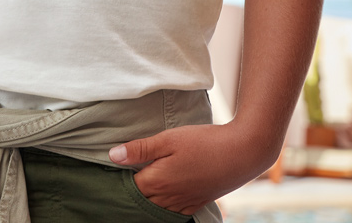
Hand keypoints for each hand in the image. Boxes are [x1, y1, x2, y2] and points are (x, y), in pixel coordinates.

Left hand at [109, 122, 275, 214]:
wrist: (240, 153)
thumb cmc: (203, 142)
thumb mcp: (168, 138)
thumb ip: (140, 149)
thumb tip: (112, 156)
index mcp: (156, 181)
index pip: (128, 187)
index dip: (118, 178)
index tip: (111, 169)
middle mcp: (167, 199)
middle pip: (140, 202)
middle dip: (130, 193)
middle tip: (121, 179)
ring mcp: (183, 204)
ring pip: (155, 209)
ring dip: (146, 201)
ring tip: (140, 186)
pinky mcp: (196, 204)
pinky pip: (172, 213)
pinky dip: (163, 207)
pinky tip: (162, 196)